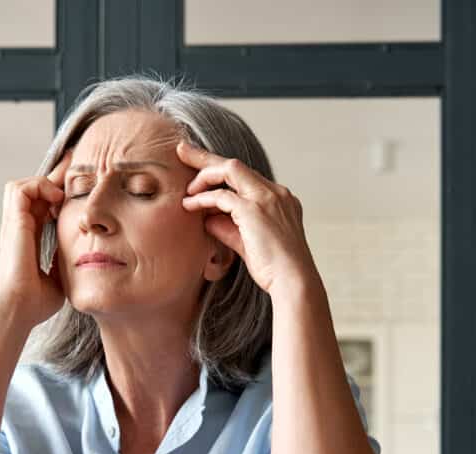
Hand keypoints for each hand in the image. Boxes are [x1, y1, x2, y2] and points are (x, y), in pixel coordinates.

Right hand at [0, 150, 71, 326]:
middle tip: (76, 167)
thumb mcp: (58, 276)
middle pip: (32, 190)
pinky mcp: (13, 222)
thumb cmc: (36, 302)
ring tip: (61, 193)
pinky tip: (55, 199)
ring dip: (43, 182)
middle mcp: (19, 228)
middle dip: (54, 177)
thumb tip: (81, 258)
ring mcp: (14, 224)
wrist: (19, 308)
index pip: (41, 206)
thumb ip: (65, 263)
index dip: (57, 193)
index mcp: (29, 239)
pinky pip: (21, 189)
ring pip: (22, 185)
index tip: (77, 185)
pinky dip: (38, 186)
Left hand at [177, 141, 317, 297]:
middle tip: (182, 149)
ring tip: (186, 190)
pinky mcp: (254, 209)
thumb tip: (207, 218)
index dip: (221, 172)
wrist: (293, 282)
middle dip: (206, 156)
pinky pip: (222, 195)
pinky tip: (190, 205)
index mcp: (279, 199)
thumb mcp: (248, 243)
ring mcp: (267, 198)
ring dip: (203, 176)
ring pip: (229, 169)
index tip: (200, 169)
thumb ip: (228, 228)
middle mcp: (276, 192)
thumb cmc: (274, 269)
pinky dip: (203, 198)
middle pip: (235, 164)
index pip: (245, 176)